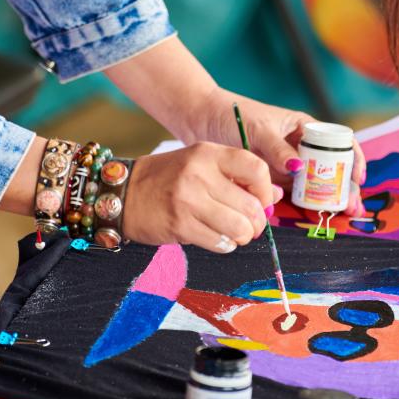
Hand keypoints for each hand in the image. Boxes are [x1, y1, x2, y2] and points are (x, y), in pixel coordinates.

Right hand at [122, 143, 283, 252]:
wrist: (124, 192)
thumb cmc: (167, 179)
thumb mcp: (200, 165)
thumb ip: (236, 176)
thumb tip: (275, 195)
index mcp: (208, 153)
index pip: (255, 168)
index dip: (266, 190)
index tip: (263, 202)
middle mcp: (199, 173)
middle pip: (250, 205)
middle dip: (257, 222)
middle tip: (251, 227)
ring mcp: (188, 200)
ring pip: (238, 227)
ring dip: (243, 236)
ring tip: (236, 234)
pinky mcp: (180, 224)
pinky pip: (220, 242)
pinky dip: (225, 245)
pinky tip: (217, 238)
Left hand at [193, 90, 367, 216]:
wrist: (202, 122)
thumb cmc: (232, 115)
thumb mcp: (257, 130)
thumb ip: (277, 149)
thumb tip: (299, 168)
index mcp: (303, 127)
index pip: (338, 141)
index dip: (352, 158)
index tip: (357, 177)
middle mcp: (299, 146)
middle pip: (331, 167)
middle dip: (345, 186)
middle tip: (352, 207)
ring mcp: (286, 164)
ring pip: (315, 183)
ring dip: (329, 199)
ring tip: (341, 214)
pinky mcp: (272, 178)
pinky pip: (293, 192)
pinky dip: (304, 203)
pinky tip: (314, 213)